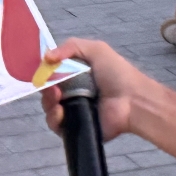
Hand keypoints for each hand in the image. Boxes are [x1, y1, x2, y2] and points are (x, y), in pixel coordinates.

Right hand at [38, 38, 154, 141]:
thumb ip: (71, 47)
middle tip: (52, 87)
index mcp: (77, 75)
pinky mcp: (75, 129)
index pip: (52, 75)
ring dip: (48, 102)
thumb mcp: (97, 50)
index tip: (43, 71)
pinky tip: (61, 111)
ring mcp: (73, 113)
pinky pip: (56, 126)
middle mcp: (73, 94)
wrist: (132, 100)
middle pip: (48, 92)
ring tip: (58, 98)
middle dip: (45, 88)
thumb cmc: (117, 73)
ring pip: (49, 109)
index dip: (45, 73)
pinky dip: (54, 118)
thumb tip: (46, 57)